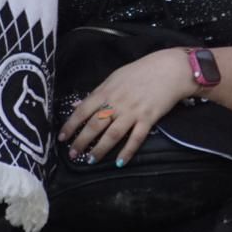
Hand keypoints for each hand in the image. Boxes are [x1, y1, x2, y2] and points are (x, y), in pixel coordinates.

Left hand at [56, 49, 197, 166]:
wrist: (169, 69)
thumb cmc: (141, 71)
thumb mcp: (115, 77)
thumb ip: (97, 93)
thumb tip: (77, 106)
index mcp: (107, 91)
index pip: (83, 111)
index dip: (71, 125)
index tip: (62, 138)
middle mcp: (117, 103)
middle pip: (95, 125)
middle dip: (82, 141)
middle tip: (73, 154)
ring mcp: (133, 111)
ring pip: (112, 134)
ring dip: (100, 149)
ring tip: (91, 159)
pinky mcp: (148, 118)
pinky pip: (136, 138)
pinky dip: (127, 151)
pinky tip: (119, 162)